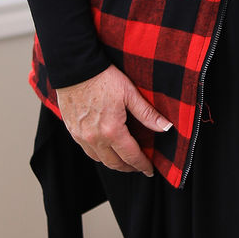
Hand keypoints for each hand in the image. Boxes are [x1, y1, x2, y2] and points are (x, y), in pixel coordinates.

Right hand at [55, 65, 172, 175]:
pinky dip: (99, 154)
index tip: (150, 170)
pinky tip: (106, 148)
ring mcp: (81, 136)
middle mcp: (95, 138)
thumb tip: (166, 127)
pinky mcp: (72, 130)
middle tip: (138, 166)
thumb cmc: (104, 77)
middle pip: (114, 163)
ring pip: (99, 159)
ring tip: (124, 159)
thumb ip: (148, 114)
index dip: (142, 165)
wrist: (75, 67)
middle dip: (129, 168)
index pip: (131, 156)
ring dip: (113, 163)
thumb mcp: (130, 93)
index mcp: (112, 130)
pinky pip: (87, 150)